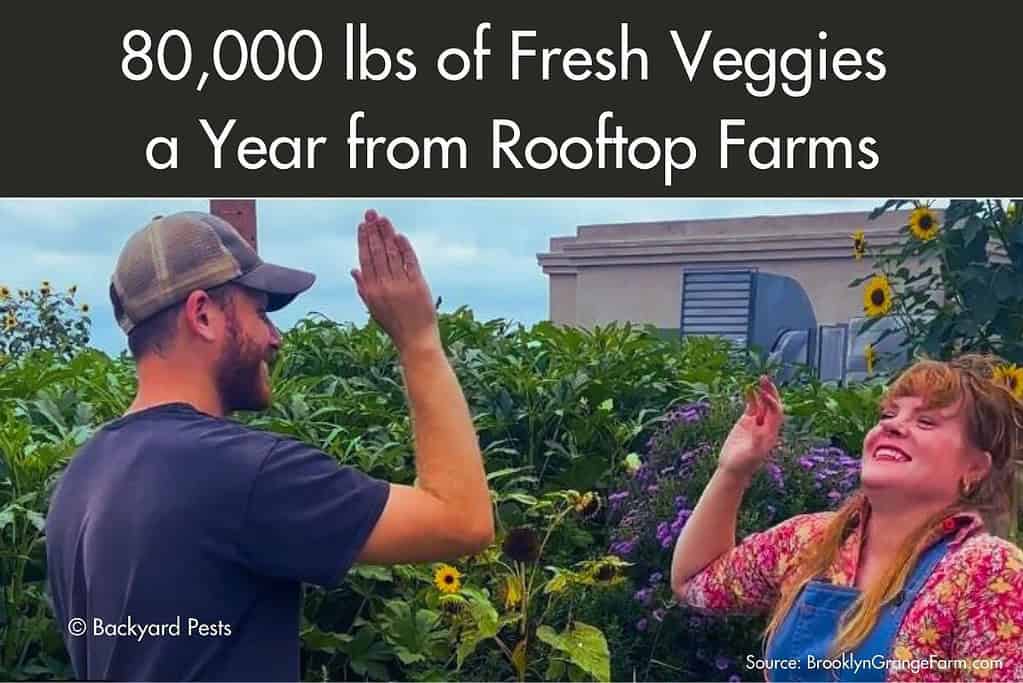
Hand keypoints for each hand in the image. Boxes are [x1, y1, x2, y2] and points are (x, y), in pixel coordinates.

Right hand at [351, 209, 440, 356]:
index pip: (365, 259)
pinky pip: (409, 262)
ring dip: (387, 234)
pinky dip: (404, 248)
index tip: (363, 226)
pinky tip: (399, 236)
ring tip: (383, 219)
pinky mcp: (418, 285)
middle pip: (377, 253)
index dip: (364, 241)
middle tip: (371, 214)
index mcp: (371, 291)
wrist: (415, 341)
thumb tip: (353, 270)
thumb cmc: (395, 326)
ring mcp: (401, 285)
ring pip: (392, 254)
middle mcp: (384, 286)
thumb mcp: (374, 309)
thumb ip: (363, 288)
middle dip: (373, 231)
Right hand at [717, 376, 783, 479]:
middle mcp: (766, 426)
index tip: (763, 394)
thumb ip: (757, 442)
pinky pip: (751, 407)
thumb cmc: (743, 464)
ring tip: (759, 379)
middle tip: (765, 379)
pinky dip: (751, 397)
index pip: (776, 413)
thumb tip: (761, 428)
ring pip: (762, 404)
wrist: (733, 469)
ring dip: (762, 392)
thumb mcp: (751, 455)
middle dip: (770, 392)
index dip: (771, 402)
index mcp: (771, 433)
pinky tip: (749, 389)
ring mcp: (756, 423)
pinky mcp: (746, 422)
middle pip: (772, 405)